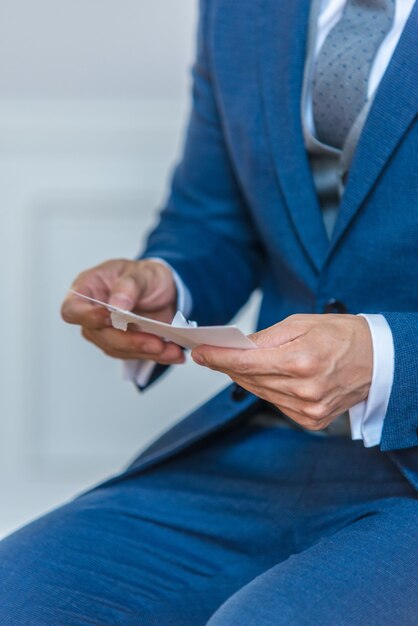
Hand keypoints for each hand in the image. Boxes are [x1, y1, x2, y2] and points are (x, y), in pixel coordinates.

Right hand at [61, 259, 184, 364]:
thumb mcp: (140, 273)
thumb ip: (128, 287)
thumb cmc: (144, 275)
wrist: (164, 289)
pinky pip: (136, 354)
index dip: (87, 317)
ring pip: (118, 350)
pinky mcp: (125, 345)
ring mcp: (107, 333)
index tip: (110, 318)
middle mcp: (92, 315)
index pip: (72, 310)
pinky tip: (173, 354)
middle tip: (155, 342)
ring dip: (146, 352)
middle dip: (128, 341)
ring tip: (172, 350)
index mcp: (87, 291)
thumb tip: (116, 306)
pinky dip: (156, 356)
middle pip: (99, 336)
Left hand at [192, 314, 372, 430]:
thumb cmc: (343, 336)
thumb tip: (238, 347)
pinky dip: (266, 390)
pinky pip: (276, 405)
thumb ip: (266, 337)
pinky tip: (265, 378)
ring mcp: (309, 410)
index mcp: (301, 361)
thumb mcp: (302, 323)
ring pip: (260, 394)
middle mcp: (304, 390)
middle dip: (227, 366)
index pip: (246, 363)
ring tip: (233, 364)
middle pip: (249, 380)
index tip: (200, 353)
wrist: (379, 360)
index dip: (218, 358)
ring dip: (244, 379)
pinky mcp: (312, 421)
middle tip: (211, 354)